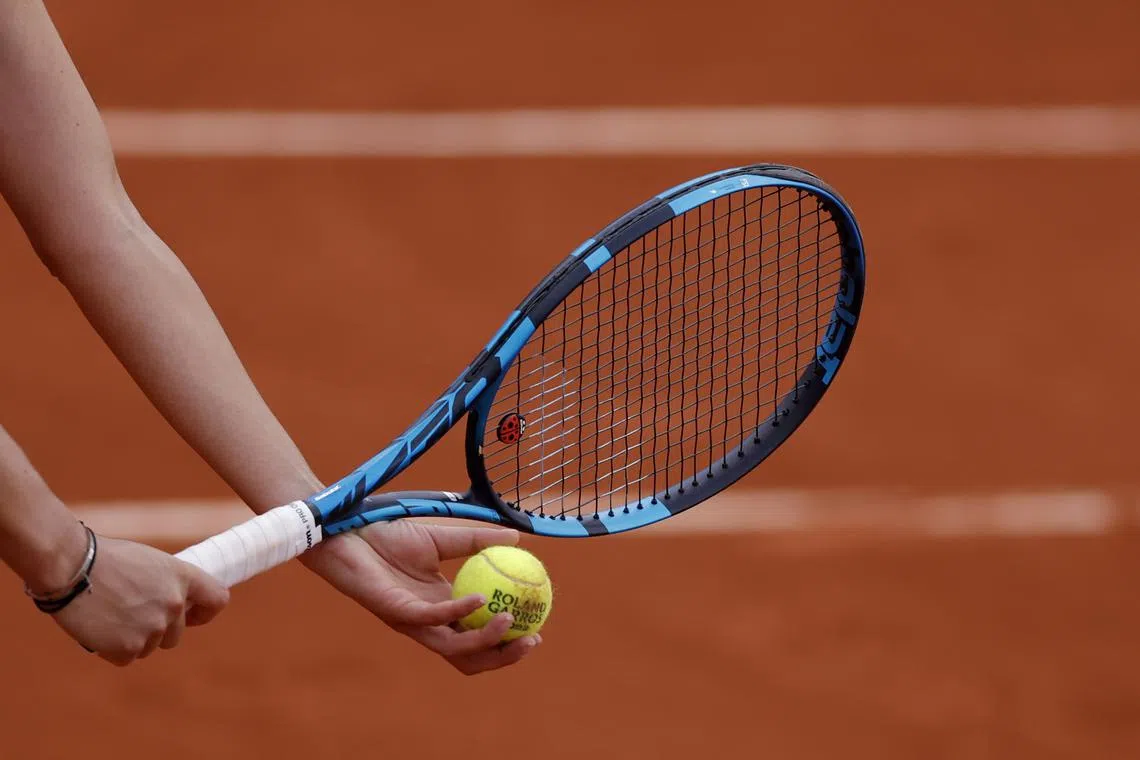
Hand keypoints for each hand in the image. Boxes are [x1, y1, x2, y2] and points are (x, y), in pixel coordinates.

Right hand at [51, 535, 229, 665]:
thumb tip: (176, 606)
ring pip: (149, 647)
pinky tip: (99, 629)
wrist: (71, 567)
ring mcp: (153, 628)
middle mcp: (175, 604)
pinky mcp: (128, 647)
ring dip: (132, 639)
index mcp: (183, 576)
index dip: (204, 612)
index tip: (192, 616)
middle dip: (156, 629)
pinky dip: (112, 650)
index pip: (218, 600)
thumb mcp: (149, 562)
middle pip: (175, 634)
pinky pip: (125, 658)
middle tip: (128, 615)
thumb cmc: (105, 559)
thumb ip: (167, 584)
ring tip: (109, 616)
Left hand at [300, 521, 541, 674]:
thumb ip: (478, 541)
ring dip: (486, 642)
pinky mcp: (396, 613)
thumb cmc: (388, 534)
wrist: (350, 528)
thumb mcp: (443, 535)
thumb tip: (518, 540)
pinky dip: (460, 613)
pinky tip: (480, 601)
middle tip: (532, 639)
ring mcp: (413, 621)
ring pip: (454, 648)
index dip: (509, 639)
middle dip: (504, 656)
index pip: (479, 634)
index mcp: (443, 606)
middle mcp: (430, 621)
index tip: (539, 625)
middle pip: (471, 655)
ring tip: (510, 622)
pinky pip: (433, 619)